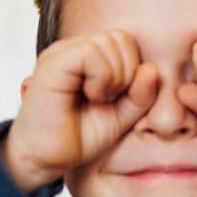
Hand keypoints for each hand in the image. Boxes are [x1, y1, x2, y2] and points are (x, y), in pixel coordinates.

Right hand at [0, 30, 159, 191]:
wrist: (45, 159)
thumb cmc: (77, 138)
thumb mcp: (121, 117)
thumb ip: (140, 95)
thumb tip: (151, 69)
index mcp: (87, 58)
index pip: (126, 42)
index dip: (133, 70)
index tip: (116, 99)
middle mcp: (71, 50)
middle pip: (120, 37)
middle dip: (127, 72)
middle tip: (107, 99)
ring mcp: (60, 54)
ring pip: (108, 41)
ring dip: (114, 76)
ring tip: (96, 99)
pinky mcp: (53, 63)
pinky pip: (91, 52)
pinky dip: (101, 77)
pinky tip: (90, 96)